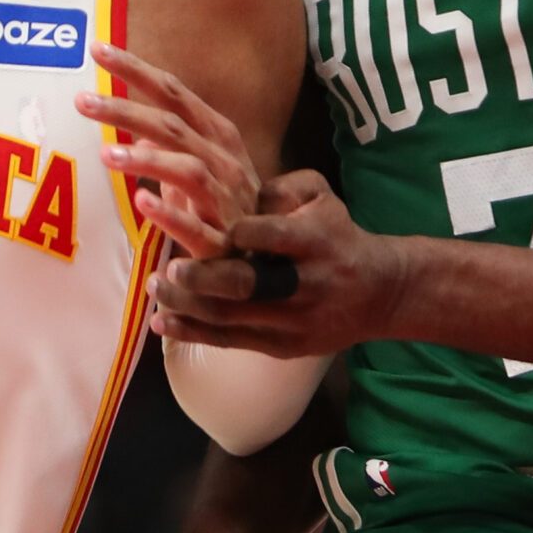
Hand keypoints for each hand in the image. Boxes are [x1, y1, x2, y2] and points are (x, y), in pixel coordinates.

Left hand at [75, 41, 259, 256]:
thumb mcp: (198, 167)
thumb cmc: (224, 207)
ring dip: (146, 160)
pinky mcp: (220, 240)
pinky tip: (142, 203)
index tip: (97, 49)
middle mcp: (222, 159)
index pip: (173, 93)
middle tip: (82, 101)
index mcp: (216, 134)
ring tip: (105, 155)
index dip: (137, 70)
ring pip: (187, 169)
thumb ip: (170, 146)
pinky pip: (194, 225)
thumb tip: (137, 132)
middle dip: (126, 110)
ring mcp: (224, 199)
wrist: (264, 255)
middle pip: (172, 126)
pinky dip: (169, 213)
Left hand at [150, 169, 409, 357]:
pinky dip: (192, 333)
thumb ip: (281, 188)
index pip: (271, 235)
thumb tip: (235, 185)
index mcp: (314, 241)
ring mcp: (290, 320)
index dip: (237, 231)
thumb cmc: (336, 235)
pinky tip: (162, 322)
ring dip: (186, 303)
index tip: (205, 218)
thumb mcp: (322, 198)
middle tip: (168, 266)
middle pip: (246, 285)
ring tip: (155, 285)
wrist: (377, 292)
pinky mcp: (279, 346)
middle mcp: (302, 284)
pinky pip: (229, 342)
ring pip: (229, 317)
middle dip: (202, 278)